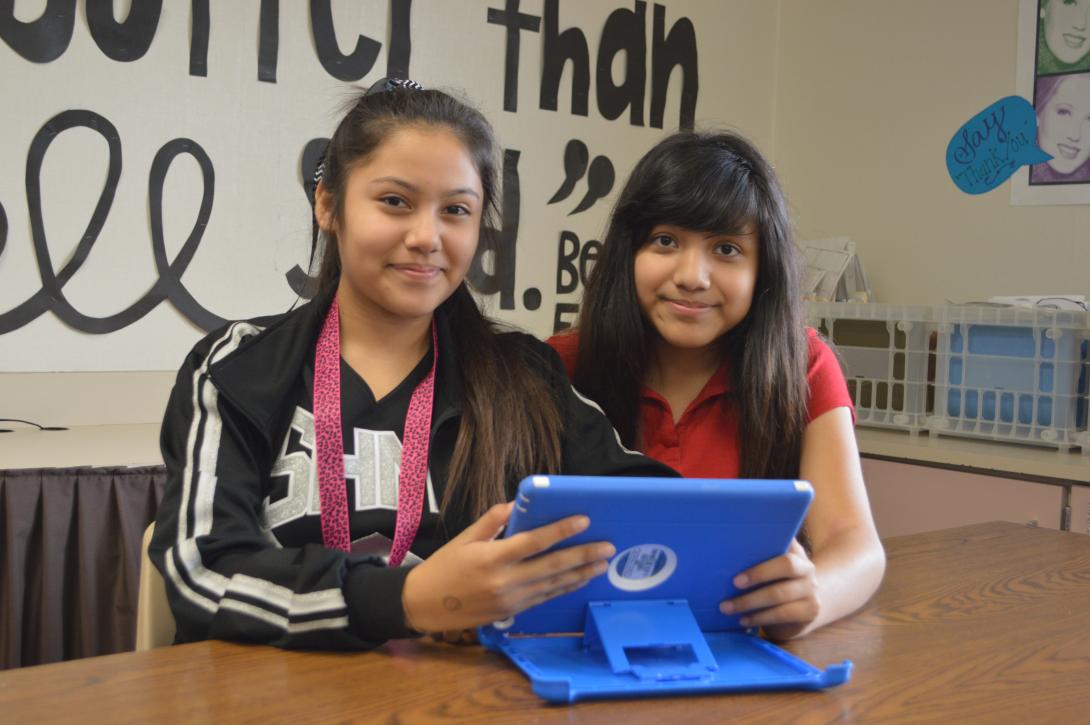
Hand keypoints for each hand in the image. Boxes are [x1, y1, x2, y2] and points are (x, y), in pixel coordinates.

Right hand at [401, 502, 614, 632]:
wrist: (424, 605)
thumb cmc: (444, 567)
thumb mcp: (464, 537)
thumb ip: (492, 520)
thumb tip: (518, 504)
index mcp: (492, 558)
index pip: (535, 542)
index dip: (561, 531)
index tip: (584, 520)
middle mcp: (505, 581)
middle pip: (552, 567)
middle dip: (583, 556)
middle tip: (607, 546)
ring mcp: (511, 600)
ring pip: (553, 585)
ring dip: (580, 574)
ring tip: (602, 564)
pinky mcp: (512, 612)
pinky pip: (545, 598)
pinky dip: (565, 588)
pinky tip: (579, 580)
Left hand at [719, 539, 819, 640]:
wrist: (804, 610)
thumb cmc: (777, 583)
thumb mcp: (771, 568)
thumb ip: (758, 557)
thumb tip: (726, 548)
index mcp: (795, 552)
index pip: (784, 543)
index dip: (764, 548)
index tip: (741, 564)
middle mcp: (807, 568)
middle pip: (786, 566)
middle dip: (757, 575)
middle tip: (733, 584)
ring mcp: (811, 591)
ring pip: (779, 594)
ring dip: (749, 602)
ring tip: (727, 608)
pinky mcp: (810, 611)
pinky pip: (782, 614)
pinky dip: (759, 618)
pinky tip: (743, 620)